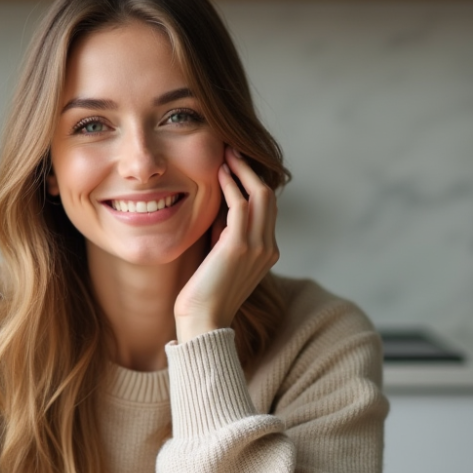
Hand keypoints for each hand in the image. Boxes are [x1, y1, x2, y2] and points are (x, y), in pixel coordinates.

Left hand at [174, 147, 278, 342]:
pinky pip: (241, 206)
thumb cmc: (204, 293)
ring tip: (226, 154)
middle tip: (232, 150)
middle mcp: (268, 248)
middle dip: (250, 170)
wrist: (203, 322)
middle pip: (269, 196)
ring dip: (242, 171)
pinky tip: (219, 174)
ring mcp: (257, 248)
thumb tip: (219, 206)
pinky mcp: (239, 248)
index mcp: (267, 252)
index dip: (253, 182)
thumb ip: (225, 234)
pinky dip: (232, 186)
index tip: (235, 164)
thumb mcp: (220, 257)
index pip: (268, 207)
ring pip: (260, 196)